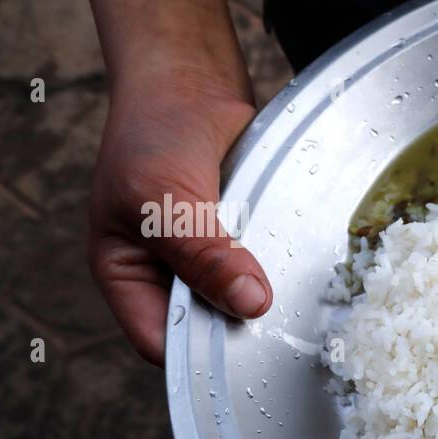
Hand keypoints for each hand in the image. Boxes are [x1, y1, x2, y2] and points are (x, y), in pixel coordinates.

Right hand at [87, 70, 271, 363]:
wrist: (190, 84)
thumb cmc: (153, 135)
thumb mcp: (166, 198)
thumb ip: (204, 255)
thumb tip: (250, 303)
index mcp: (129, 278)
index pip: (165, 344)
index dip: (201, 354)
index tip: (246, 346)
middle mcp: (171, 277)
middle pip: (213, 330)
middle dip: (242, 325)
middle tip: (285, 324)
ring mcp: (212, 262)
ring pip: (247, 302)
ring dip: (272, 296)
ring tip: (298, 292)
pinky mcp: (247, 243)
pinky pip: (272, 270)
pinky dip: (288, 269)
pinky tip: (308, 266)